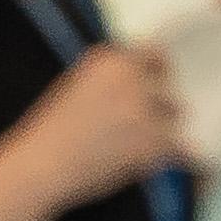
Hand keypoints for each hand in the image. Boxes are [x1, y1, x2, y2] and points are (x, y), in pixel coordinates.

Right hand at [0, 36, 191, 220]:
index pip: (155, 55)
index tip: (154, 87)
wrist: (41, 165)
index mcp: (110, 60)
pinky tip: (144, 160)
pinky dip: (168, 155)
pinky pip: (178, 146)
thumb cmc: (50, 131)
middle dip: (159, 104)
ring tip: (137, 145)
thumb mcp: (76, 85)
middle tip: (141, 124)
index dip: (156, 74)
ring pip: (175, 115)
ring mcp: (145, 109)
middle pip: (168, 85)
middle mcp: (132, 78)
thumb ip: (112, 79)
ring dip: (163, 129)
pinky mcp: (153, 142)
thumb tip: (143, 85)